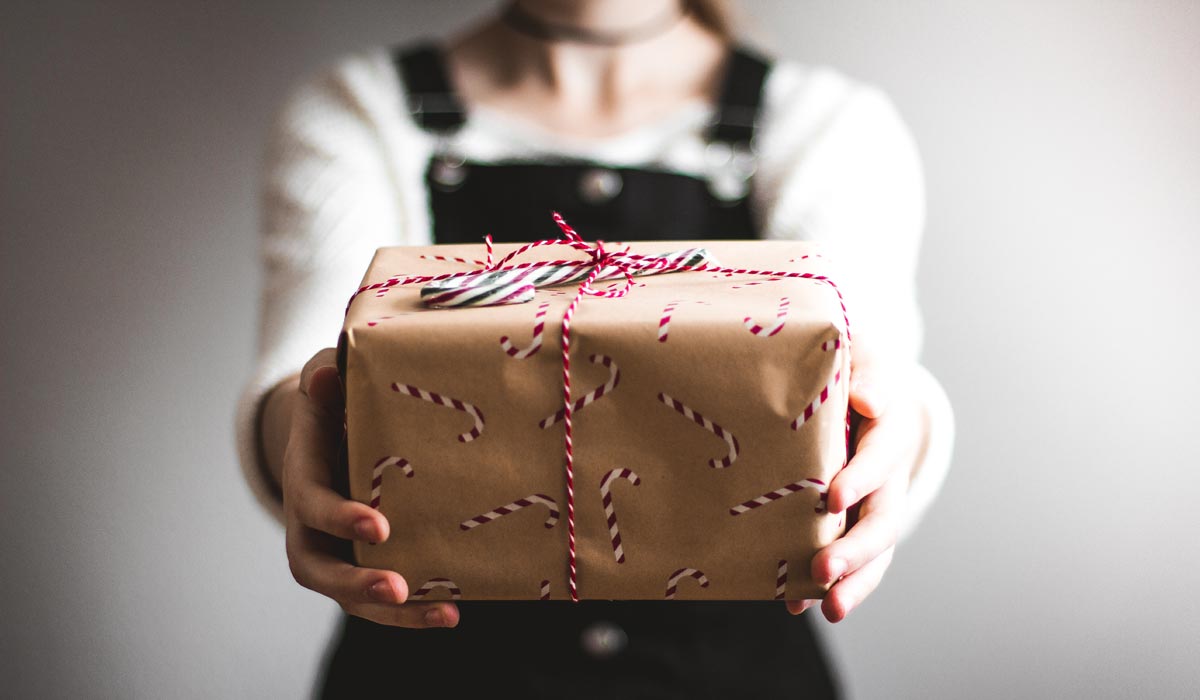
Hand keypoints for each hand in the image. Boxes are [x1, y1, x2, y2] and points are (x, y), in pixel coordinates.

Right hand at [282, 348, 459, 627]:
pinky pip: (381, 599)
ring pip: (351, 597)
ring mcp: (335, 552)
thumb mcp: (327, 383)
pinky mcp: (363, 565)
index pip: (313, 505)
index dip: (341, 518)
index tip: (380, 526)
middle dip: (357, 583)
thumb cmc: (334, 404)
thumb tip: (327, 375)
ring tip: (444, 614)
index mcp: (304, 479)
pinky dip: (413, 611)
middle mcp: (310, 527)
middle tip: (397, 588)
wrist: (332, 432)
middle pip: (319, 570)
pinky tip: (453, 611)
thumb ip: (325, 379)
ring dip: (394, 613)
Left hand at [787, 342, 924, 621]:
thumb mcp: (861, 357)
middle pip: (882, 519)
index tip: (832, 497)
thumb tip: (867, 400)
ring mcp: (874, 506)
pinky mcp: (852, 524)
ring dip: (853, 582)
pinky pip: (849, 562)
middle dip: (855, 549)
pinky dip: (827, 585)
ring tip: (829, 609)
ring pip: (873, 552)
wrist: (861, 391)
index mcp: (890, 431)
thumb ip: (866, 374)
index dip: (861, 477)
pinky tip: (796, 605)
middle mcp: (888, 477)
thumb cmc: (852, 369)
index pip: (880, 456)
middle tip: (823, 570)